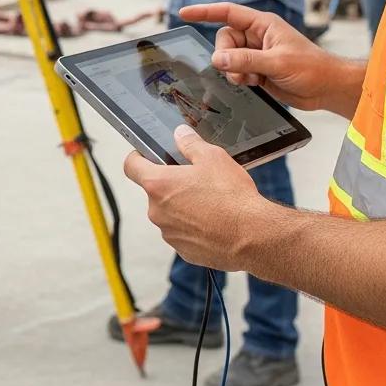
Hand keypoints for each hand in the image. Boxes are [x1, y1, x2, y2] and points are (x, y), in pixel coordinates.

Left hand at [124, 125, 266, 270]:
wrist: (254, 237)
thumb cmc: (232, 197)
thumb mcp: (212, 157)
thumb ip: (190, 143)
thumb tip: (180, 134)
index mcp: (158, 184)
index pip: (131, 166)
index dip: (137, 158)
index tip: (145, 156)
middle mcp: (157, 211)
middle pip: (154, 191)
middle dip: (171, 185)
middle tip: (195, 180)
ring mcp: (169, 234)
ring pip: (169, 214)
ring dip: (182, 208)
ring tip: (210, 203)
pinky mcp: (184, 252)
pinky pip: (183, 234)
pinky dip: (194, 228)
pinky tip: (215, 223)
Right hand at [178, 3, 331, 110]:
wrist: (328, 89)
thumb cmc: (312, 67)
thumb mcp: (277, 62)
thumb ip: (245, 60)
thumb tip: (217, 59)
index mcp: (262, 24)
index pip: (227, 13)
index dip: (204, 12)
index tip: (184, 14)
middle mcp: (256, 37)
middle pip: (224, 40)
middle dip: (225, 56)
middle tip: (236, 72)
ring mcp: (256, 54)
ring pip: (228, 58)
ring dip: (233, 71)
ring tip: (249, 80)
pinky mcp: (257, 70)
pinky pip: (235, 71)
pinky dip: (240, 79)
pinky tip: (254, 84)